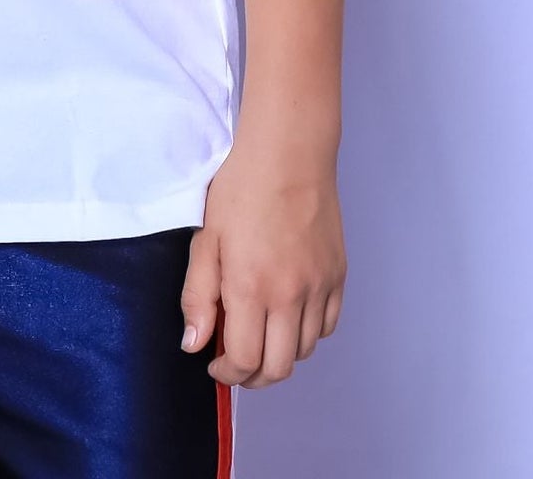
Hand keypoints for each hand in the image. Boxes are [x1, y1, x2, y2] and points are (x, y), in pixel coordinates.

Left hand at [179, 139, 344, 386]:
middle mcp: (292, 295)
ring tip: (259, 334)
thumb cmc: (240, 189)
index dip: (228, 373)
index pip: (246, 361)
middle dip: (254, 376)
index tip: (215, 365)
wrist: (288, 154)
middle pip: (280, 367)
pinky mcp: (338, 276)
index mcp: (252, 288)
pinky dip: (307, 332)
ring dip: (280, 353)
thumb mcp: (205, 240)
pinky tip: (288, 316)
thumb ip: (198, 297)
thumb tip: (194, 344)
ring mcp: (320, 287)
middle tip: (236, 362)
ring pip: (305, 349)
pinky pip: (327, 325)